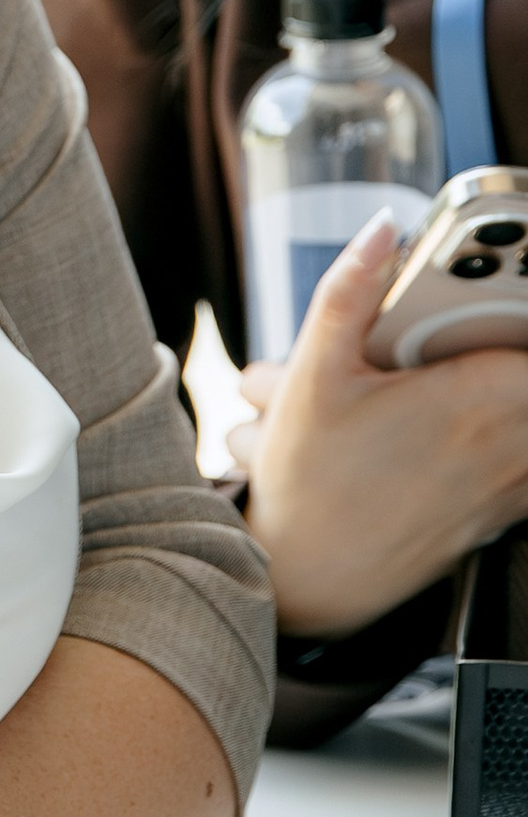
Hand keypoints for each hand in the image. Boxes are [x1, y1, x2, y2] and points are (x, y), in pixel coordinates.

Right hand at [232, 210, 527, 633]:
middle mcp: (511, 443)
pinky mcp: (507, 512)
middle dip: (504, 345)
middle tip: (474, 321)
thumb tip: (380, 233)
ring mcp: (515, 483)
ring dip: (505, 393)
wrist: (310, 583)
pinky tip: (449, 431)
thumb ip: (349, 293)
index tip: (514, 283)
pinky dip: (510, 439)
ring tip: (438, 390)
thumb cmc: (310, 488)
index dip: (520, 302)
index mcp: (476, 398)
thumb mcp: (313, 377)